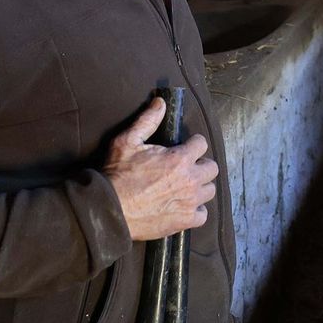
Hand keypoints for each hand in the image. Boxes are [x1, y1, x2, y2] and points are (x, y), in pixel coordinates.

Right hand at [102, 97, 217, 240]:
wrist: (109, 209)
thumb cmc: (117, 174)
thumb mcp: (128, 141)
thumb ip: (148, 120)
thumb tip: (161, 102)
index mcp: (180, 159)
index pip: (202, 144)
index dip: (193, 143)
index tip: (185, 147)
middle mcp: (190, 180)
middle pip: (212, 168)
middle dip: (201, 164)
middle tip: (186, 167)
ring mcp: (190, 202)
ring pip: (209, 191)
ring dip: (200, 186)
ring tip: (185, 186)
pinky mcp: (185, 221)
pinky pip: (202, 214)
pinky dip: (196, 210)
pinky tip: (184, 205)